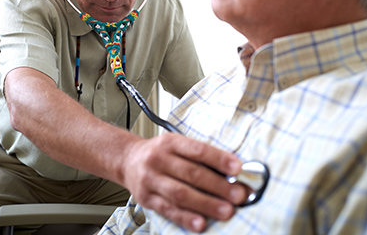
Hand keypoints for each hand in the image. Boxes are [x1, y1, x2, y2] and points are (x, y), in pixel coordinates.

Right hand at [121, 132, 246, 231]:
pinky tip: (200, 223)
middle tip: (238, 194)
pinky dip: (185, 218)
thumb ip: (199, 156)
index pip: (197, 150)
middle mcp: (159, 159)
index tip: (237, 168)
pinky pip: (168, 209)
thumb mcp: (176, 144)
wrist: (128, 159)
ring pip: (181, 193)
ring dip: (206, 204)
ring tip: (226, 211)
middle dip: (218, 185)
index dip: (218, 159)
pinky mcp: (146, 198)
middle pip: (192, 173)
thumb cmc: (159, 152)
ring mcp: (151, 179)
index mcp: (171, 142)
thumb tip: (230, 171)